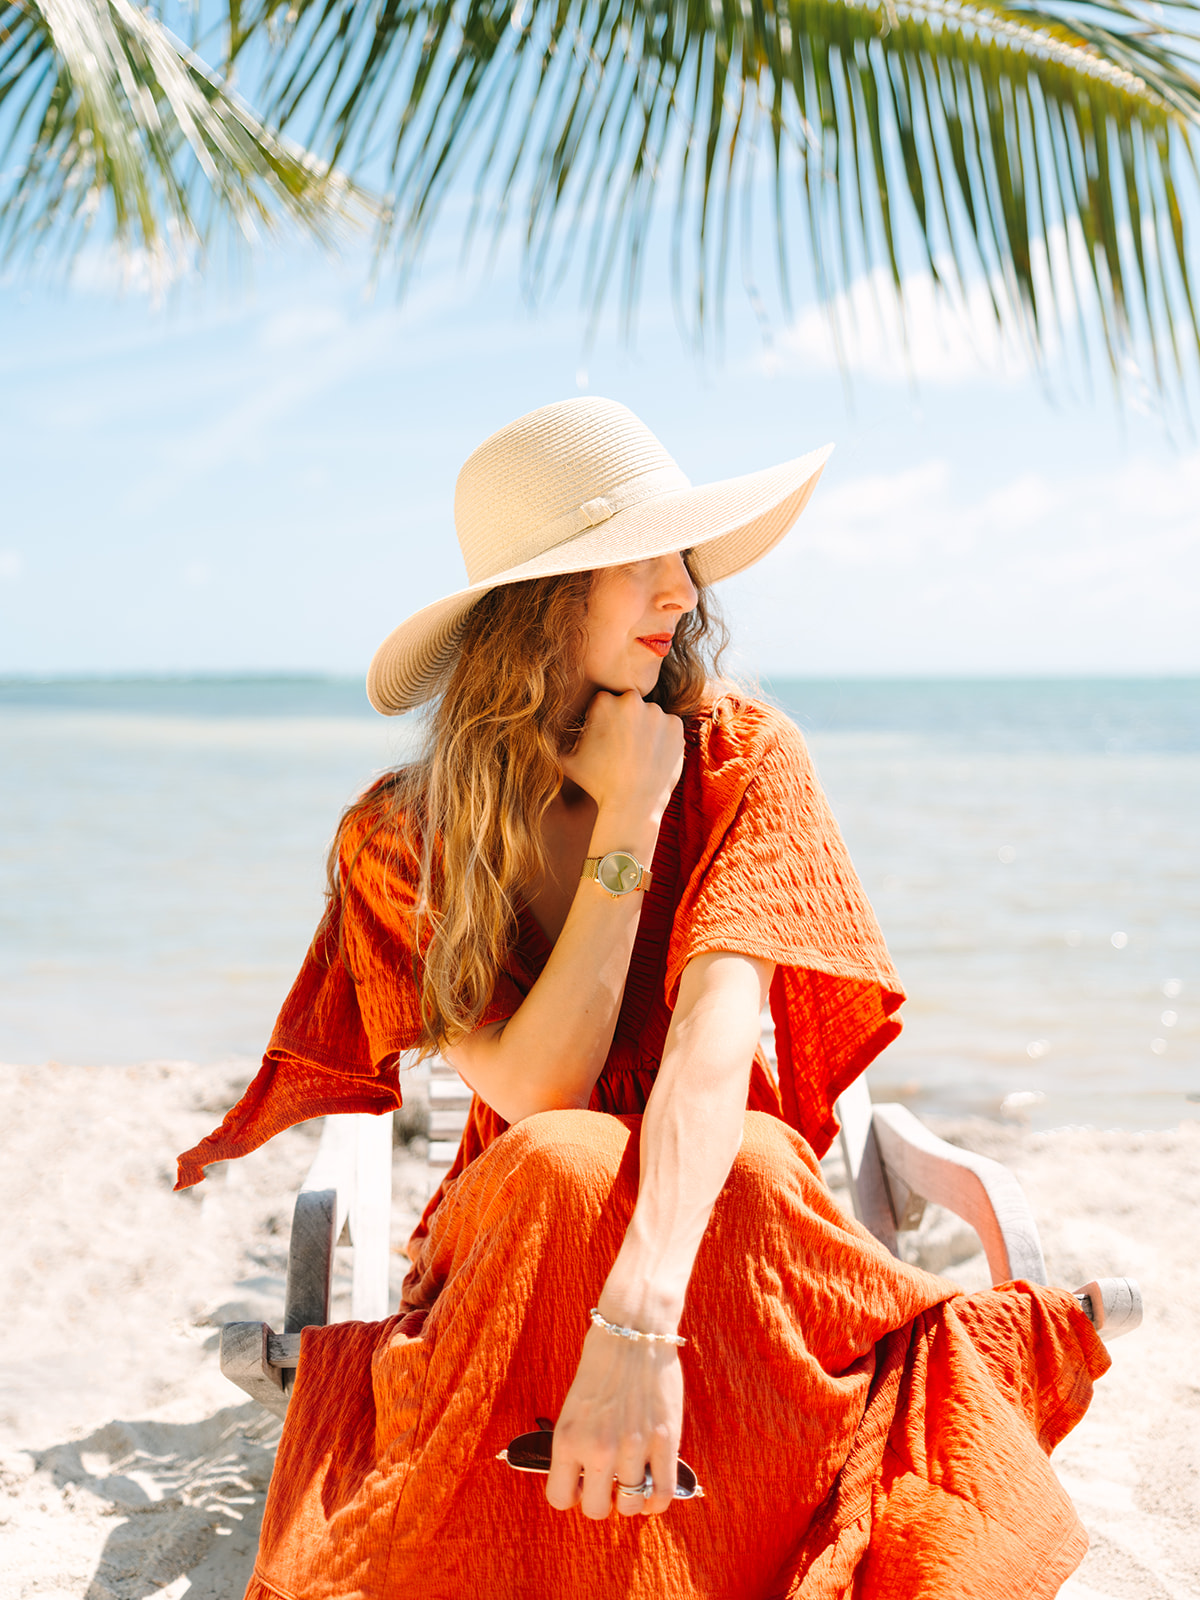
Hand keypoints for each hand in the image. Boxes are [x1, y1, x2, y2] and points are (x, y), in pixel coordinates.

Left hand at [545, 1326, 682, 1519]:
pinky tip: (654, 1491)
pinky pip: (663, 1492)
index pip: (559, 1498)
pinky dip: (658, 1501)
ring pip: (632, 1506)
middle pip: (596, 1510)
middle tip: (610, 1483)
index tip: (581, 1484)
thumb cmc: (601, 1365)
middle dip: (603, 1501)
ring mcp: (633, 1446)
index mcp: (568, 1438)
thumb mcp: (573, 1408)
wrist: (632, 1331)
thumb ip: (578, 1445)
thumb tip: (585, 1482)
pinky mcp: (665, 1440)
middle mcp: (598, 1447)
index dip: (572, 1495)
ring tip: (634, 1481)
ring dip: (632, 1500)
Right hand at [559, 690, 684, 824]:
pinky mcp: (676, 726)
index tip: (606, 738)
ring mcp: (657, 712)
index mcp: (604, 702)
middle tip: (623, 749)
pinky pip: (668, 727)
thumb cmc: (596, 783)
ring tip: (638, 756)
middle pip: (629, 704)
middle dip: (626, 722)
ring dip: (646, 730)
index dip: (604, 720)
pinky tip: (652, 757)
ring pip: (650, 716)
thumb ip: (557, 739)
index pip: (605, 702)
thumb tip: (544, 728)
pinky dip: (663, 739)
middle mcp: (631, 700)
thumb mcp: (566, 759)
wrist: (632, 804)